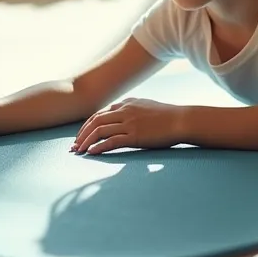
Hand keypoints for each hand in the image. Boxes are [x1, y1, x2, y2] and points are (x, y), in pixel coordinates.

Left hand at [71, 98, 185, 154]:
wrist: (182, 120)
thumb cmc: (168, 116)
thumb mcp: (147, 106)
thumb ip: (133, 109)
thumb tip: (122, 116)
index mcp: (127, 103)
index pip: (100, 113)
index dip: (88, 125)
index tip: (81, 136)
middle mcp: (125, 111)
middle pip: (95, 121)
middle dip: (82, 134)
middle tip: (74, 146)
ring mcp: (129, 123)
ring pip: (99, 130)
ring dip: (86, 141)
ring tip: (79, 151)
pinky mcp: (135, 135)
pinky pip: (111, 141)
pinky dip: (99, 147)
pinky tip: (91, 153)